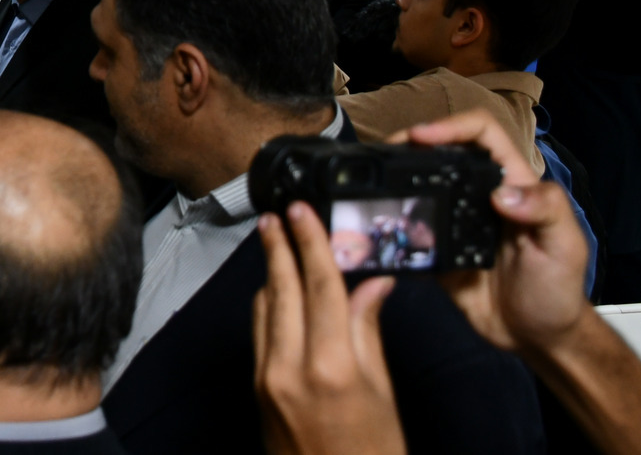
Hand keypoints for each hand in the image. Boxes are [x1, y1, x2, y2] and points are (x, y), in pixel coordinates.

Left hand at [254, 203, 403, 454]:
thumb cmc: (374, 454)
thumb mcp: (383, 393)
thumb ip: (369, 332)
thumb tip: (372, 284)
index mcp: (332, 366)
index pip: (320, 287)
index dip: (310, 242)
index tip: (301, 211)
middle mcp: (291, 368)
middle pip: (282, 290)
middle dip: (278, 247)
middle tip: (276, 214)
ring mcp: (267, 379)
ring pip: (264, 308)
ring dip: (270, 273)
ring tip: (276, 242)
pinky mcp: (257, 390)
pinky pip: (258, 333)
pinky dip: (267, 305)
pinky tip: (276, 291)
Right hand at [390, 110, 590, 356]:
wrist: (537, 336)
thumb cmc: (559, 288)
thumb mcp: (564, 246)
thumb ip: (546, 211)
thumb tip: (502, 194)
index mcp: (512, 183)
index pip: (482, 134)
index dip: (450, 126)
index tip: (420, 136)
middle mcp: (479, 194)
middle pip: (442, 152)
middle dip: (410, 145)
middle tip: (380, 155)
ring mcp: (455, 220)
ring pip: (420, 185)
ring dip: (396, 178)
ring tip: (370, 180)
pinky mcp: (437, 248)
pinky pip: (410, 228)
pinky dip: (391, 220)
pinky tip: (375, 220)